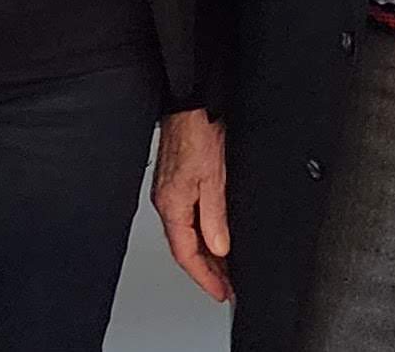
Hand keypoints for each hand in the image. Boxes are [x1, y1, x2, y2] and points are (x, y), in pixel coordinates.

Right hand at [150, 107, 233, 300]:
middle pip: (185, 248)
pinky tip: (215, 235)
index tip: (222, 293)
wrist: (190, 102)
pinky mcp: (177, 180)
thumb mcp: (213, 179)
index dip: (205, 278)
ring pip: (187, 234)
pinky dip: (203, 233)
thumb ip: (215, 217)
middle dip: (207, 271)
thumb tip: (219, 249)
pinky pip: (189, 218)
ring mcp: (170, 191)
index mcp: (172, 205)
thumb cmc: (197, 132)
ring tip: (225, 269)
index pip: (186, 255)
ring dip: (206, 254)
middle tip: (227, 287)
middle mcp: (167, 202)